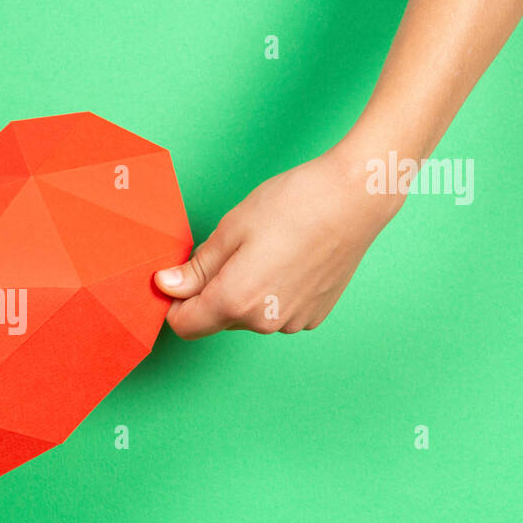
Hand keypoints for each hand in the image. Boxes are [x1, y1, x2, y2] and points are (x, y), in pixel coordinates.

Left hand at [155, 148, 401, 338]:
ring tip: (266, 251)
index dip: (175, 302)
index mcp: (236, 301)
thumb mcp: (232, 229)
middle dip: (211, 293)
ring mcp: (292, 323)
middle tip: (232, 250)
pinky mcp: (314, 316)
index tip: (180, 278)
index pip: (184, 325)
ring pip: (248, 317)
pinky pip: (276, 313)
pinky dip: (272, 294)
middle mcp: (264, 322)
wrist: (356, 197)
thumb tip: (167, 286)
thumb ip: (197, 267)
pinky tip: (288, 261)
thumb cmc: (295, 204)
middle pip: (216, 320)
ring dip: (244, 294)